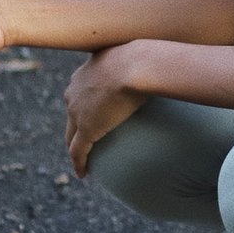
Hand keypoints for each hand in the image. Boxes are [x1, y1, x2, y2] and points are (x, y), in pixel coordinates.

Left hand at [64, 45, 146, 177]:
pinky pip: (78, 151)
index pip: (80, 93)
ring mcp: (78, 112)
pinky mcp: (87, 129)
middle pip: (71, 115)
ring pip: (71, 135)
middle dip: (75, 128)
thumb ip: (142, 66)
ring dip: (75, 147)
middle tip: (83, 139)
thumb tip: (162, 69)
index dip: (83, 105)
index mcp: (86, 74)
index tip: (91, 112)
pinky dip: (79, 164)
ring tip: (82, 159)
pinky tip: (83, 175)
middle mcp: (75, 91)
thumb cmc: (143, 57)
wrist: (136, 65)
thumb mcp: (137, 59)